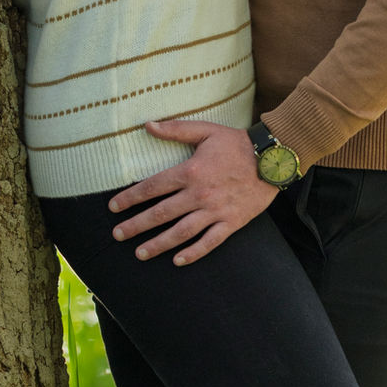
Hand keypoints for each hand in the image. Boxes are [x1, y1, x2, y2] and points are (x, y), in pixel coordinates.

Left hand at [106, 120, 278, 264]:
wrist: (273, 159)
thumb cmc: (237, 143)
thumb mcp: (205, 130)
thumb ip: (175, 129)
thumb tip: (147, 125)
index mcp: (190, 172)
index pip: (152, 187)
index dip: (130, 198)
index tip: (113, 207)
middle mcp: (199, 195)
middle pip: (160, 213)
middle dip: (136, 225)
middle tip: (117, 235)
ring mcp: (215, 211)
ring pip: (181, 232)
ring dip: (158, 244)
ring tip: (139, 253)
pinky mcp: (231, 223)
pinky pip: (210, 242)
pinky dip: (193, 253)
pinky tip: (178, 261)